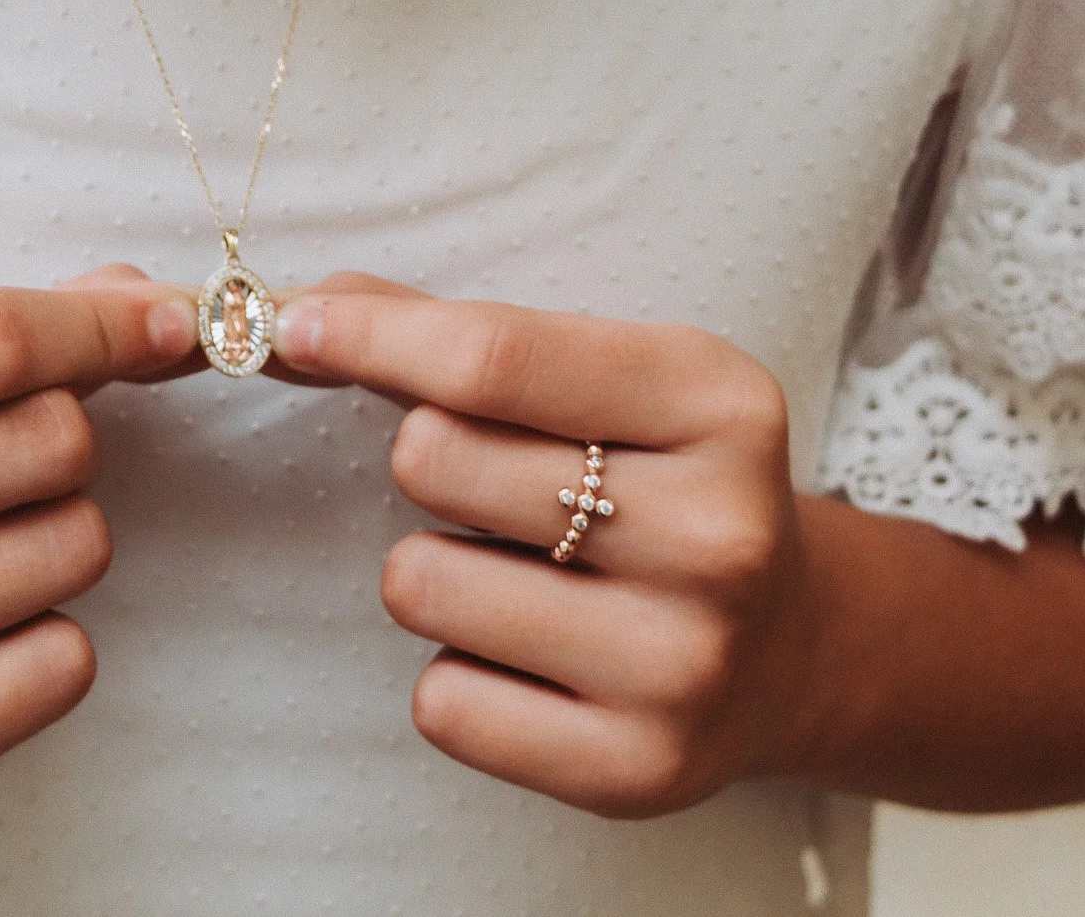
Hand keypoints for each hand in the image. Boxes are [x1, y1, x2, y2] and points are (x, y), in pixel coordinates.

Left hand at [273, 275, 819, 817]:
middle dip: (423, 456)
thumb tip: (295, 315)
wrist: (793, 648)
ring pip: (418, 585)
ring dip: (434, 572)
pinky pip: (441, 705)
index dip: (369, 336)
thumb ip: (454, 333)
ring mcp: (681, 664)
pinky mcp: (632, 770)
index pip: (493, 357)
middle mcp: (715, 535)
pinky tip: (532, 655)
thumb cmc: (659, 480)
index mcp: (716, 404)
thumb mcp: (606, 375)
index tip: (290, 325)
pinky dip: (456, 673)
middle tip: (491, 481)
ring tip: (519, 573)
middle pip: (435, 460)